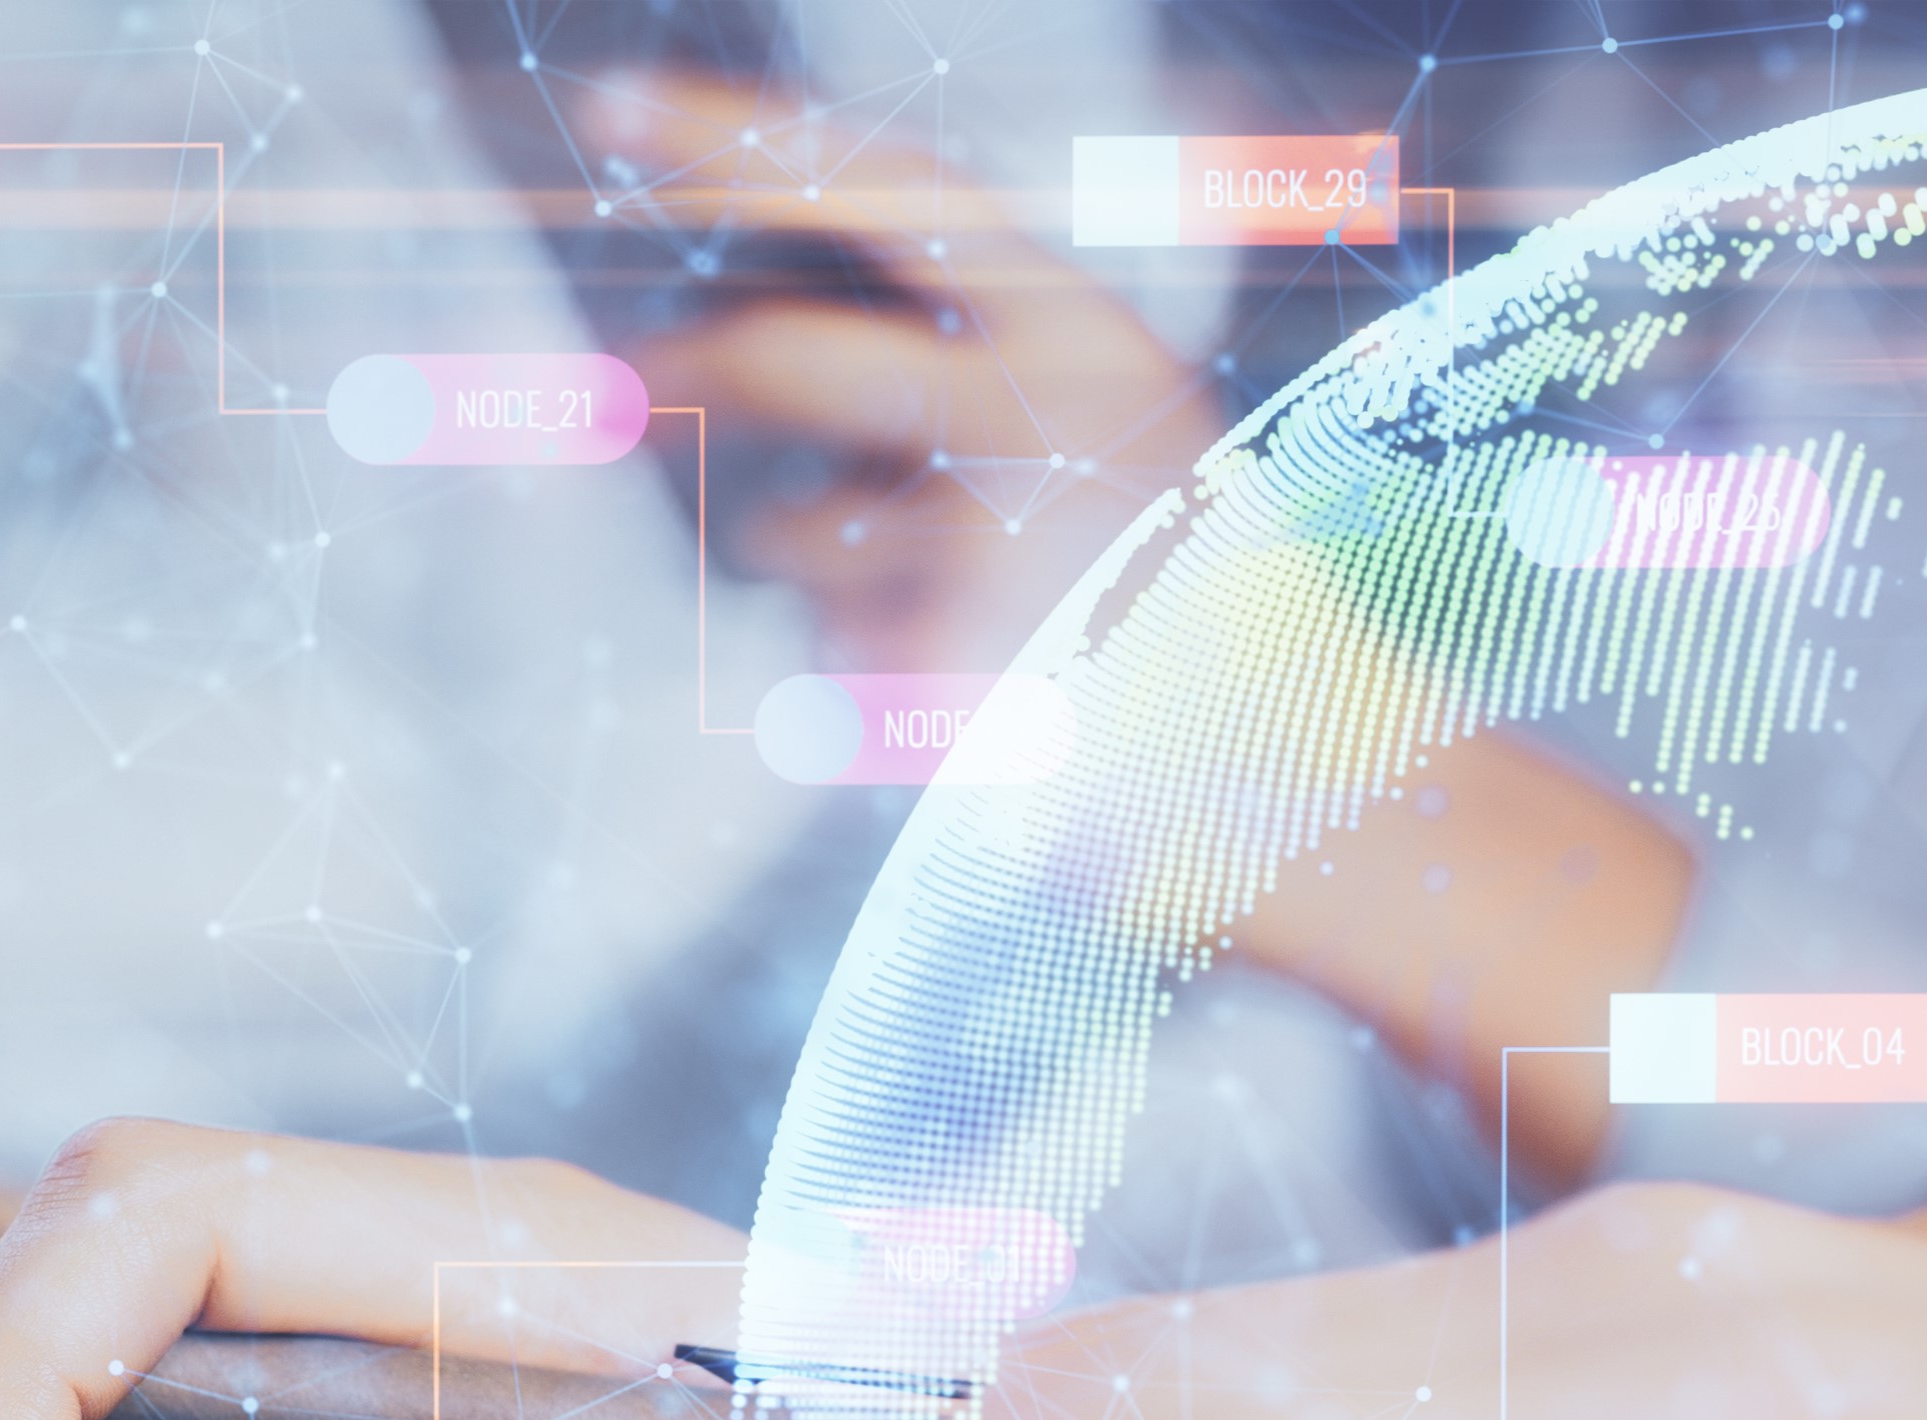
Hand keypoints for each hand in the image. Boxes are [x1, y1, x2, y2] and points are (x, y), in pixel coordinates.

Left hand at [579, 71, 1690, 1189]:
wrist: (1317, 792)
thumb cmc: (1223, 617)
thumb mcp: (1131, 446)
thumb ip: (982, 386)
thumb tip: (769, 357)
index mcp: (1087, 335)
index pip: (888, 191)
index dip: (735, 143)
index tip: (609, 120)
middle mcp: (1025, 422)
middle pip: (785, 352)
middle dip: (689, 362)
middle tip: (635, 376)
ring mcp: (972, 559)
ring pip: (792, 532)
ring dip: (813, 564)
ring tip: (939, 614)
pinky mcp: (939, 688)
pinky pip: (835, 664)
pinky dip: (874, 683)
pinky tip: (980, 704)